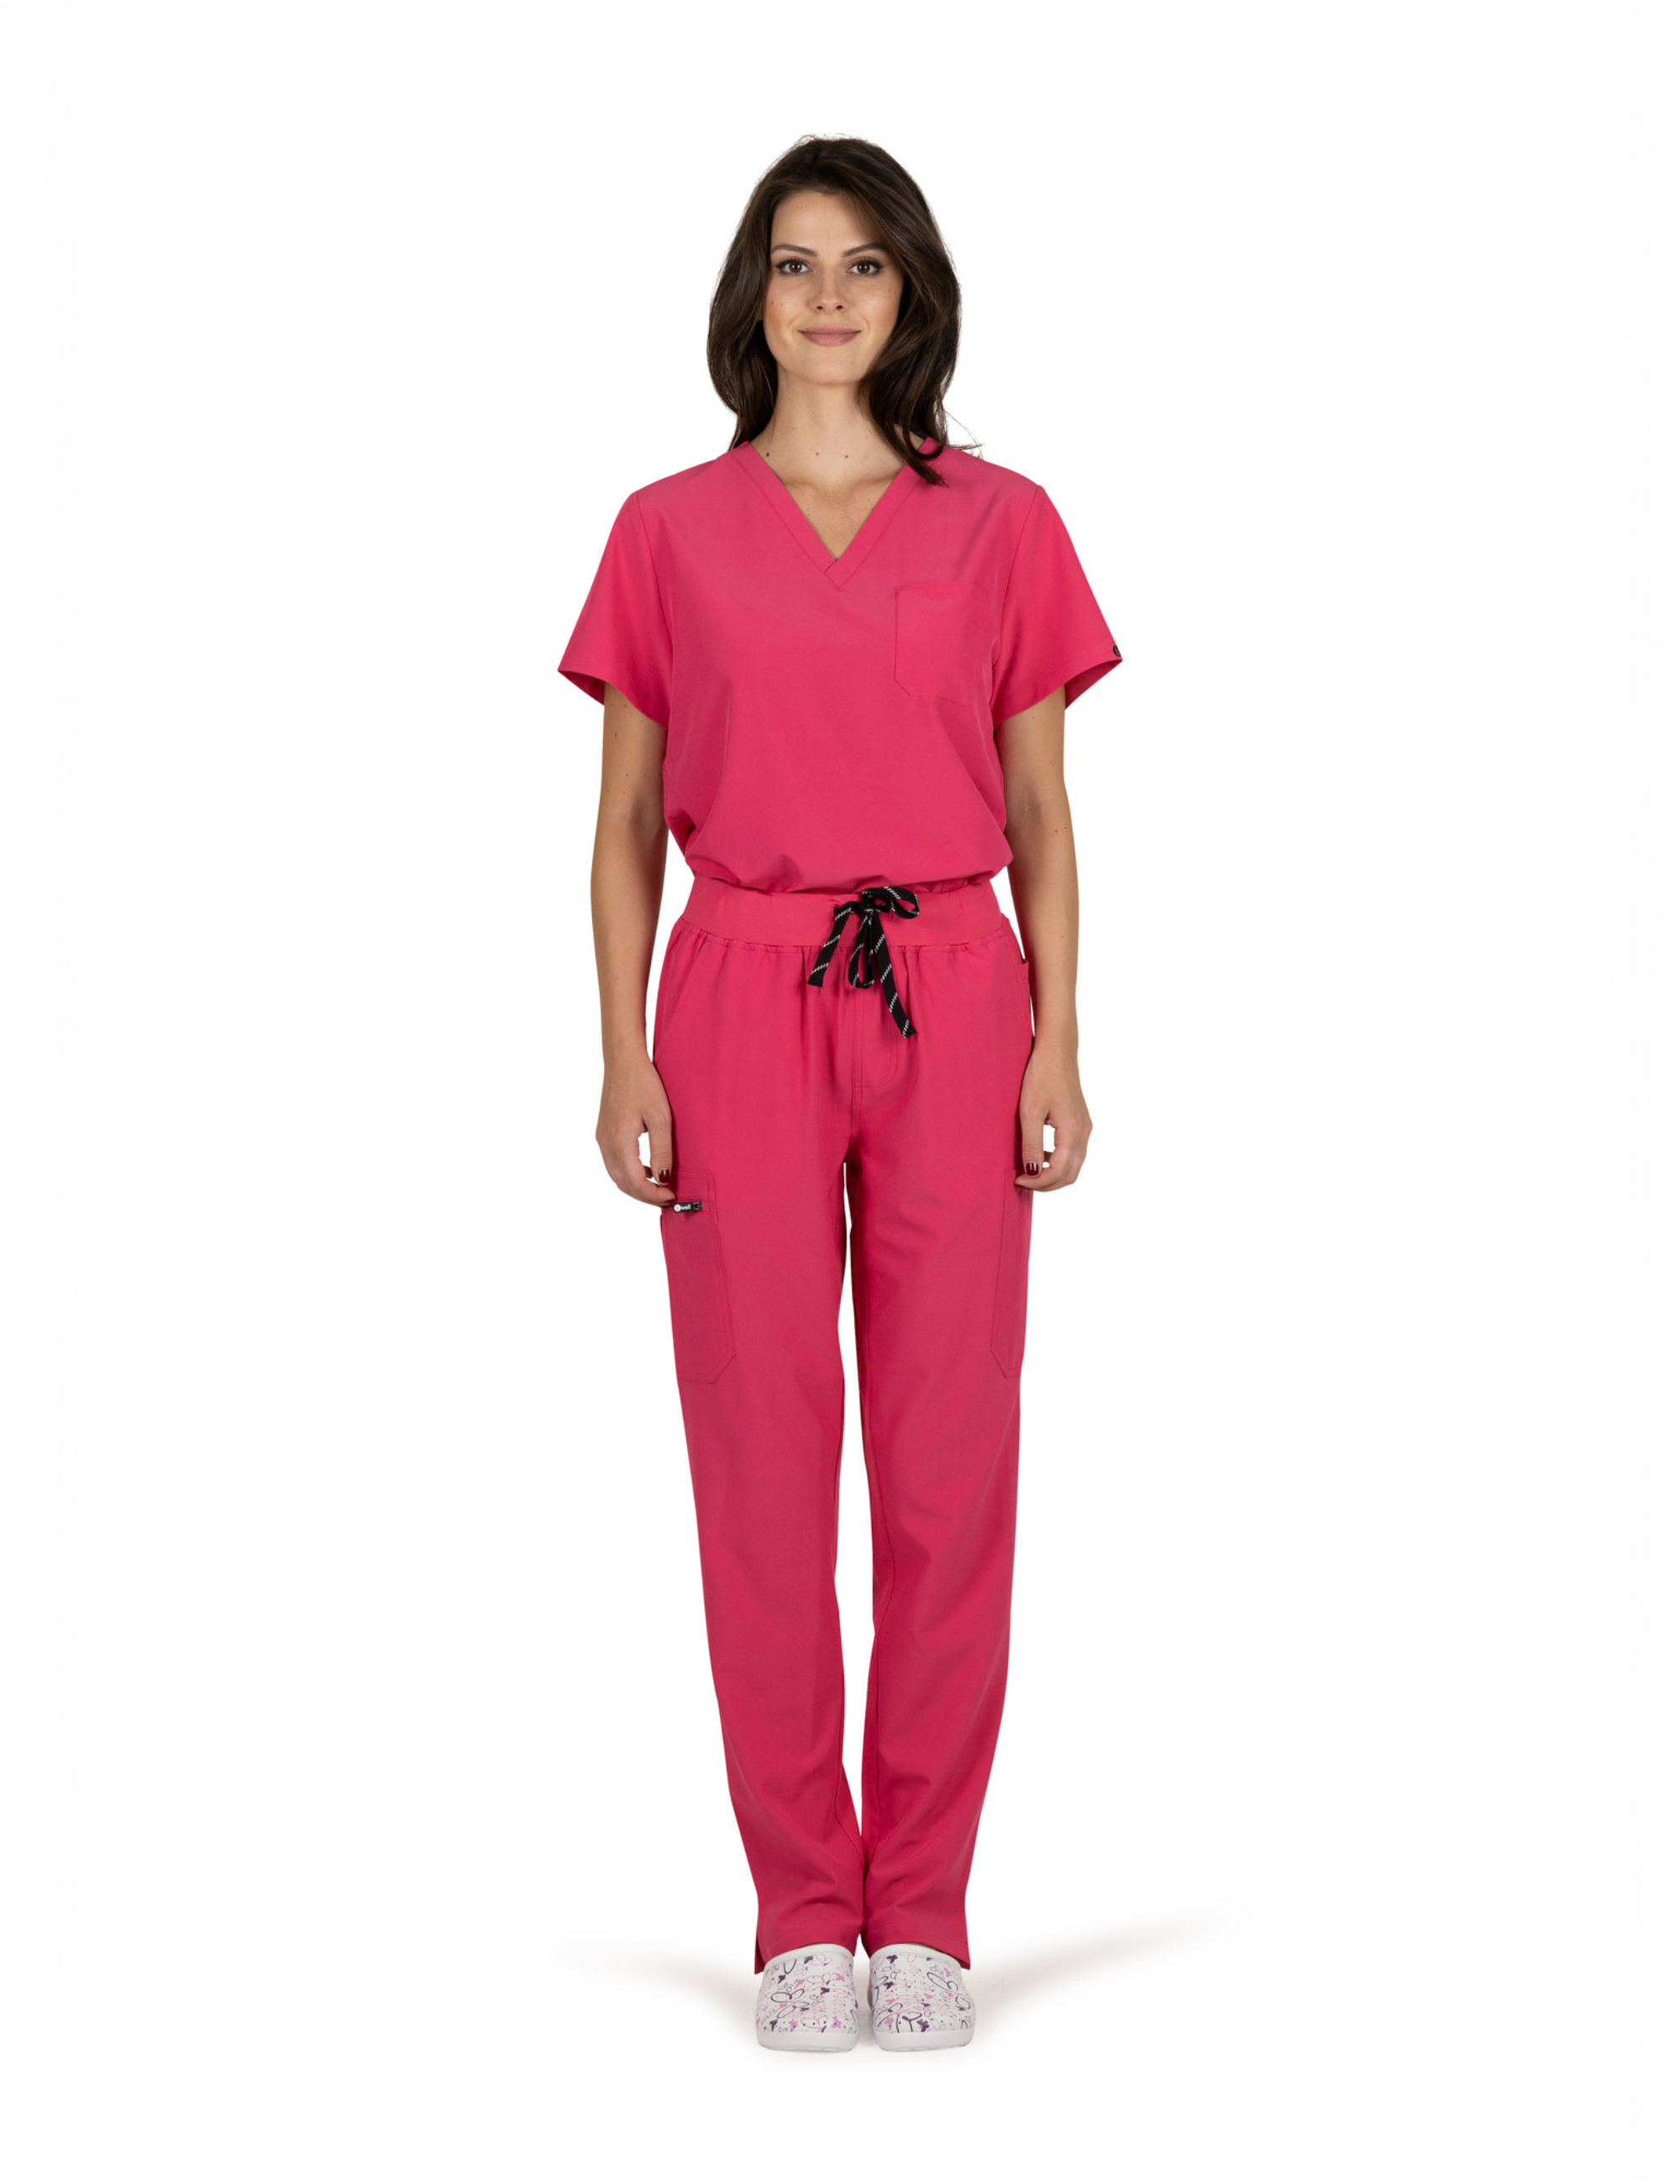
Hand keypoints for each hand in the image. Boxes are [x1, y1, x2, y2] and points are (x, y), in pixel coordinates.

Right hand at [596, 1053, 677, 1204]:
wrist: (622, 1060)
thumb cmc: (643, 1084)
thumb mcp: (660, 1118)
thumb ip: (662, 1151)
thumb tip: (663, 1179)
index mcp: (619, 1142)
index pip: (635, 1182)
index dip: (653, 1195)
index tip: (672, 1197)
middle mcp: (606, 1144)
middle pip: (623, 1184)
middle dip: (645, 1196)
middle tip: (667, 1199)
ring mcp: (602, 1138)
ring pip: (617, 1175)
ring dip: (636, 1186)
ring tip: (659, 1188)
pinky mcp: (603, 1133)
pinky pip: (614, 1163)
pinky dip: (629, 1173)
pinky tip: (647, 1169)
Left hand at [1016, 1044, 1090, 1189]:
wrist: (1057, 1051)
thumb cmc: (1042, 1076)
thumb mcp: (1030, 1112)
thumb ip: (1031, 1144)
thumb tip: (1031, 1173)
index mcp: (1073, 1131)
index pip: (1059, 1172)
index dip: (1038, 1183)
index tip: (1018, 1181)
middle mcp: (1084, 1132)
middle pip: (1070, 1174)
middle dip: (1047, 1184)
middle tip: (1023, 1183)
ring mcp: (1084, 1127)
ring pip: (1073, 1165)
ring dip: (1053, 1174)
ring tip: (1029, 1172)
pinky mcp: (1080, 1122)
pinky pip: (1073, 1152)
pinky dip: (1058, 1161)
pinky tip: (1040, 1154)